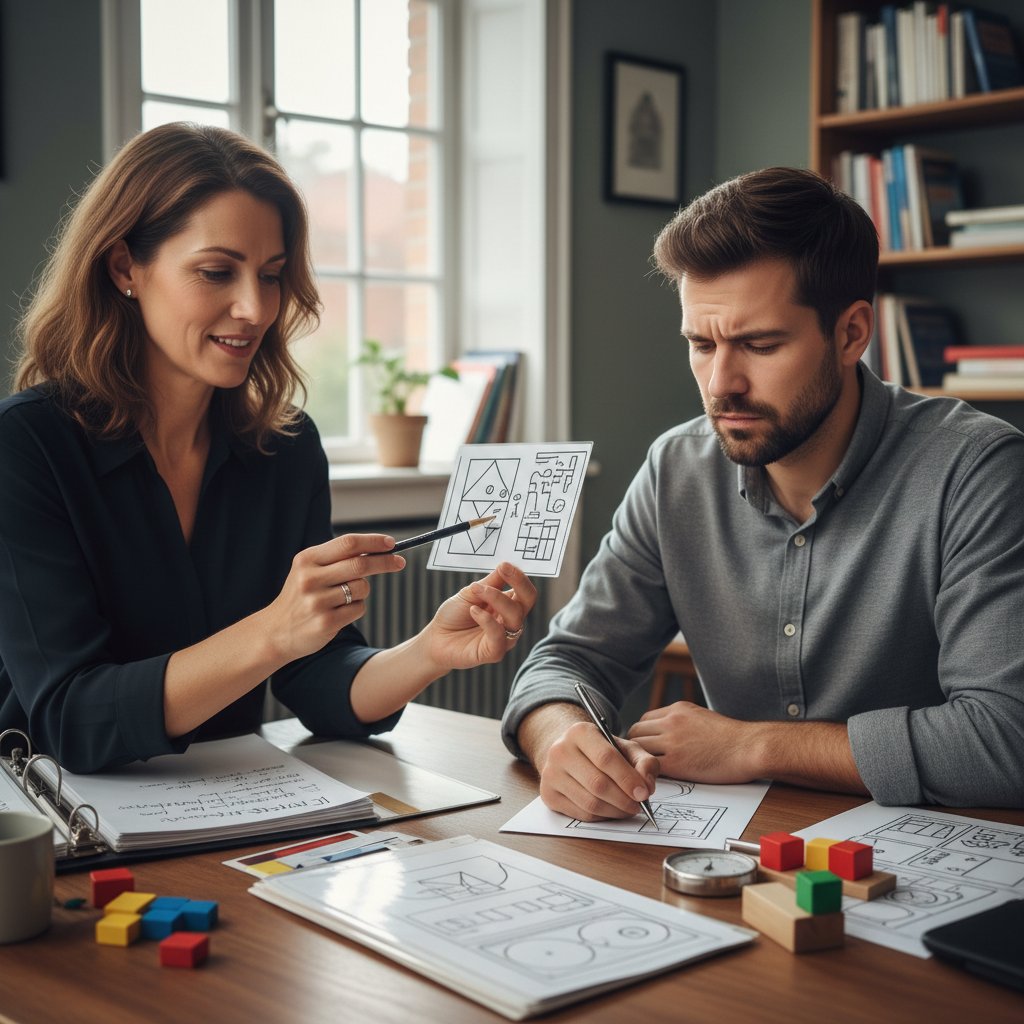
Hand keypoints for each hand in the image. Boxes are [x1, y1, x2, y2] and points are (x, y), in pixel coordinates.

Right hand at [262, 533, 404, 665]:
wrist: (276, 631)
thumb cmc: (301, 595)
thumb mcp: (310, 570)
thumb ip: (338, 558)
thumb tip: (379, 549)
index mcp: (307, 559)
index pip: (348, 543)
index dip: (374, 542)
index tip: (392, 543)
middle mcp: (310, 578)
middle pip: (360, 564)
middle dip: (385, 562)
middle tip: (400, 562)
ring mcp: (317, 602)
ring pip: (362, 588)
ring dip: (363, 591)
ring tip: (346, 597)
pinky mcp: (325, 623)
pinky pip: (358, 609)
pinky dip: (357, 608)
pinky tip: (339, 612)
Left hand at [422, 562, 536, 670]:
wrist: (436, 639)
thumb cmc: (454, 616)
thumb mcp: (470, 593)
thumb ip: (490, 583)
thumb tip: (505, 565)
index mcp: (507, 605)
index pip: (524, 590)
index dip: (519, 576)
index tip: (504, 565)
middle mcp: (510, 621)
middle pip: (528, 601)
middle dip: (519, 582)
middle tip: (503, 569)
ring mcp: (505, 637)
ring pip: (515, 616)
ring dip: (496, 598)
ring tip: (476, 590)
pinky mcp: (494, 652)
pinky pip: (498, 636)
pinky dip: (487, 620)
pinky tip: (473, 610)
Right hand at [536, 717, 659, 821]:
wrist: (568, 753)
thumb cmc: (601, 751)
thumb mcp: (625, 747)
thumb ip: (643, 762)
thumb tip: (647, 786)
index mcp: (580, 732)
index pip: (606, 758)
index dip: (627, 778)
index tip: (644, 793)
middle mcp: (560, 750)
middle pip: (598, 783)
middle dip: (624, 799)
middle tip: (639, 805)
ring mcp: (550, 773)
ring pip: (590, 803)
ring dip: (615, 811)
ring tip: (628, 808)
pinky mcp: (548, 794)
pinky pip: (581, 814)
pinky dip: (602, 816)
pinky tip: (611, 810)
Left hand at [628, 701, 759, 783]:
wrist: (748, 747)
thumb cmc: (732, 737)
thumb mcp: (701, 716)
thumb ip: (681, 722)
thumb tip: (666, 732)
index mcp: (677, 709)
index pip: (645, 719)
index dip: (643, 734)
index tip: (646, 745)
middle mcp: (671, 722)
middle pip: (635, 731)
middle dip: (634, 746)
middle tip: (638, 760)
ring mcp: (672, 742)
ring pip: (637, 748)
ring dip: (638, 760)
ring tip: (643, 770)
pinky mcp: (676, 763)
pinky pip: (649, 766)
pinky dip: (647, 772)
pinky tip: (653, 778)